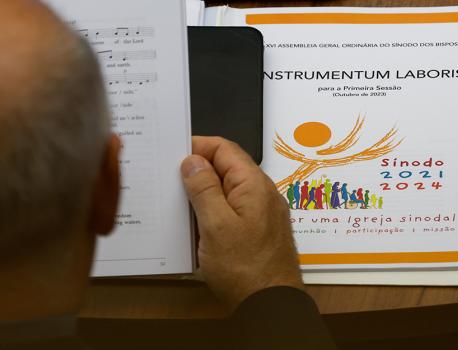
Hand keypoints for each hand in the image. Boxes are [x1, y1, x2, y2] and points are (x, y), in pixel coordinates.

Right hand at [181, 136, 303, 310]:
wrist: (271, 303)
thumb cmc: (246, 269)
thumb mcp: (215, 225)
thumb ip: (204, 189)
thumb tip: (193, 161)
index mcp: (254, 184)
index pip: (225, 148)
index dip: (199, 146)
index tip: (175, 153)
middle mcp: (262, 194)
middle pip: (227, 168)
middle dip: (199, 170)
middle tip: (172, 180)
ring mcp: (261, 212)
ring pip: (229, 190)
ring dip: (205, 193)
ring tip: (181, 204)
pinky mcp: (258, 229)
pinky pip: (233, 209)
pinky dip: (215, 211)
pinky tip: (199, 224)